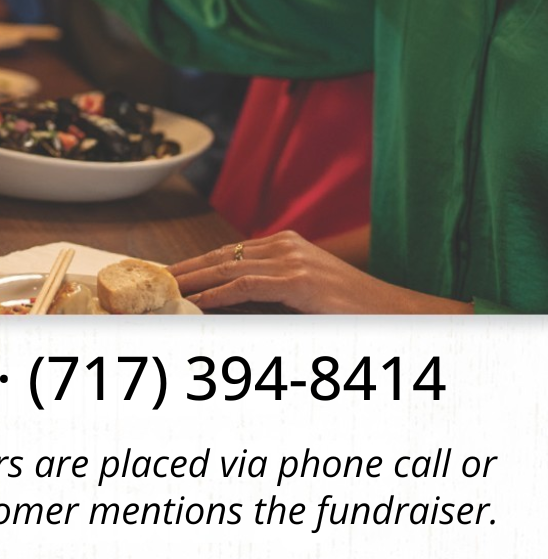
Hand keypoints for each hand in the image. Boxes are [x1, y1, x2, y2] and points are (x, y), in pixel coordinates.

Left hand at [171, 231, 471, 314]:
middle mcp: (287, 246)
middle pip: (223, 256)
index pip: (231, 252)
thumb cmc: (356, 312)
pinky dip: (219, 294)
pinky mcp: (299, 281)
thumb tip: (236, 301)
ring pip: (229, 268)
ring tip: (169, 289)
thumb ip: (276, 292)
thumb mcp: (310, 296)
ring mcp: (293, 261)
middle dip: (189, 268)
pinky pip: (248, 287)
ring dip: (195, 280)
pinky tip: (199, 301)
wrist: (399, 312)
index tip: (174, 273)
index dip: (199, 263)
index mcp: (288, 245)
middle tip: (159, 279)